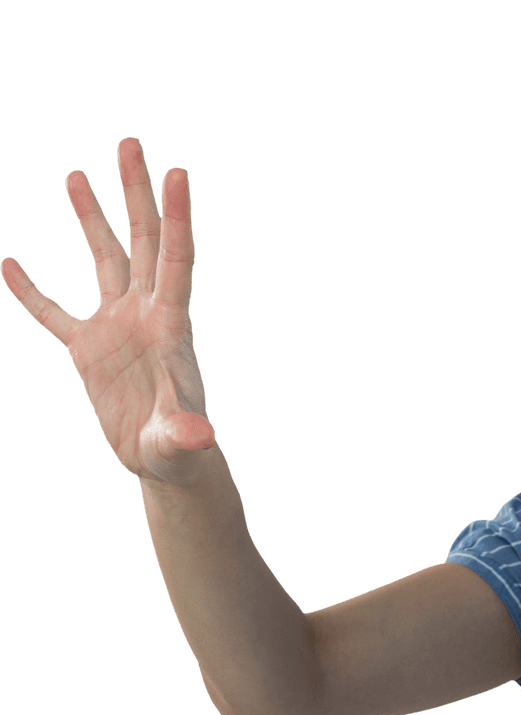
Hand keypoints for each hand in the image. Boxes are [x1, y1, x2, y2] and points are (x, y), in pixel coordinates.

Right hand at [2, 138, 215, 487]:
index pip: (177, 259)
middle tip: (130, 144)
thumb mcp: (180, 441)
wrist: (163, 461)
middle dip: (136, 194)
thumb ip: (184, 433)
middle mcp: (146, 314)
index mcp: (172, 324)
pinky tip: (9, 265)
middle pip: (142, 241)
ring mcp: (115, 327)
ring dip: (92, 218)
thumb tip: (199, 437)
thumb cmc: (179, 450)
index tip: (177, 171)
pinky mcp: (87, 350)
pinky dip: (31, 292)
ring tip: (77, 175)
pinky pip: (52, 314)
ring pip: (104, 260)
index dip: (176, 216)